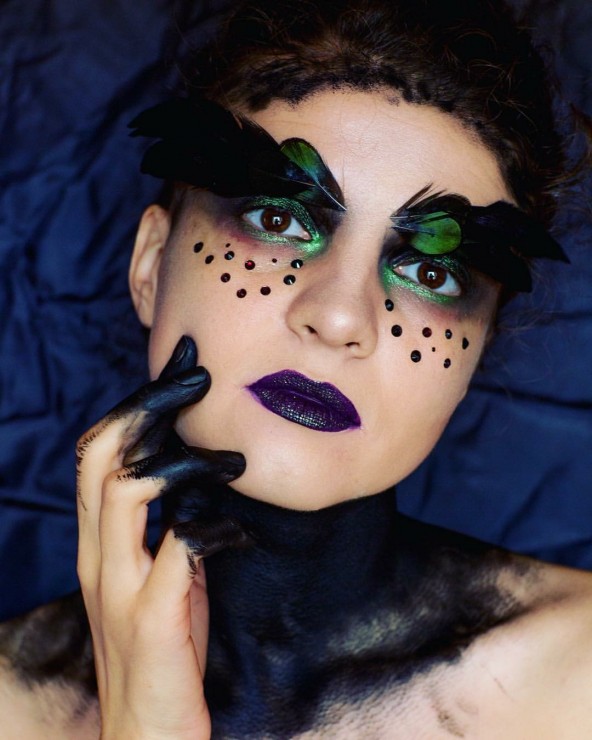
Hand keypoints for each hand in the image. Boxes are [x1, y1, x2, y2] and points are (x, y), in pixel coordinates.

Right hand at [76, 336, 245, 738]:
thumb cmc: (165, 650)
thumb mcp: (162, 576)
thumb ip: (167, 524)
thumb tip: (200, 471)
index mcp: (100, 543)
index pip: (99, 451)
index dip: (136, 402)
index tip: (184, 365)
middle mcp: (99, 558)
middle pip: (103, 455)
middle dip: (150, 406)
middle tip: (201, 380)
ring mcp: (119, 590)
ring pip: (125, 491)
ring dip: (183, 462)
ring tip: (233, 462)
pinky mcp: (152, 623)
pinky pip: (177, 552)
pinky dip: (211, 529)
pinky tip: (239, 534)